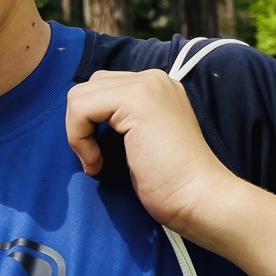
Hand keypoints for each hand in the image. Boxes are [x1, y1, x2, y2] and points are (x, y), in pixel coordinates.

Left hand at [65, 68, 246, 240]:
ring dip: (77, 134)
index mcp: (155, 88)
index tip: (100, 155)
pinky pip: (81, 108)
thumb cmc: (169, 181)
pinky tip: (97, 163)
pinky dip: (78, 139)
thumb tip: (81, 118)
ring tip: (97, 162)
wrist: (198, 196)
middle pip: (87, 88)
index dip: (89, 123)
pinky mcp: (136, 99)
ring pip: (79, 96)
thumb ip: (118, 121)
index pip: (100, 88)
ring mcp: (146, 85)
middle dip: (80, 125)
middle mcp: (153, 79)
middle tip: (95, 158)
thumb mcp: (138, 141)